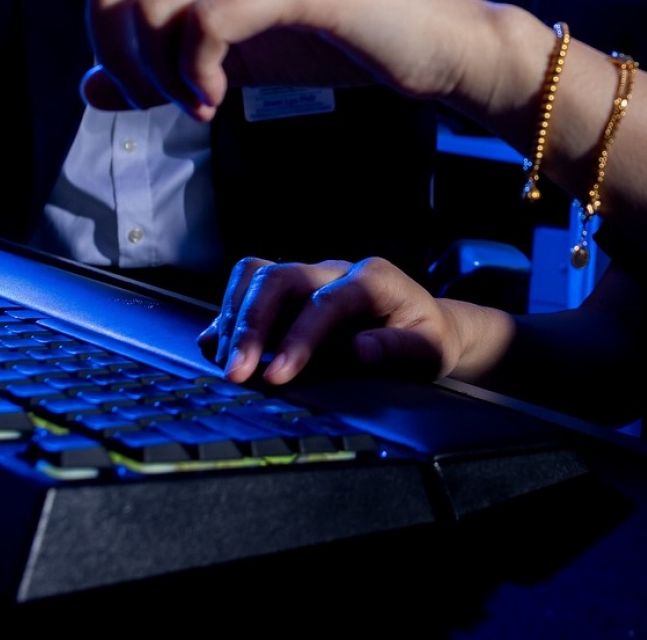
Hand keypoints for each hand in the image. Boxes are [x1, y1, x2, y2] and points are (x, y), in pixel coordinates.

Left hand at [0, 0, 530, 120]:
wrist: (439, 51)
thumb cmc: (340, 41)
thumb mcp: (234, 58)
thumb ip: (164, 65)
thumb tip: (94, 89)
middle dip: (112, 52)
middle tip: (153, 96)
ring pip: (150, 4)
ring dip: (158, 77)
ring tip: (195, 103)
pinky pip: (202, 26)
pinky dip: (195, 79)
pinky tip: (215, 101)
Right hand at [198, 255, 461, 386]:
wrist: (424, 326)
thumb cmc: (427, 340)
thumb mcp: (430, 349)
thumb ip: (399, 349)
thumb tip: (361, 350)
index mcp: (373, 279)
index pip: (325, 301)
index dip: (298, 338)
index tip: (277, 377)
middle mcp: (334, 269)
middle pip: (279, 279)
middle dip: (252, 325)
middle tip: (236, 372)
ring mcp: (308, 276)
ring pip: (257, 275)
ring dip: (234, 317)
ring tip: (225, 363)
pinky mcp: (289, 292)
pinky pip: (248, 287)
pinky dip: (228, 315)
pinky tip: (216, 346)